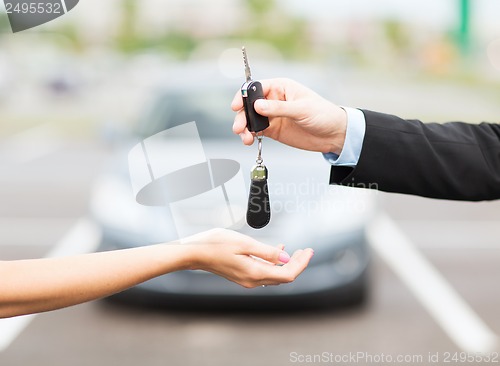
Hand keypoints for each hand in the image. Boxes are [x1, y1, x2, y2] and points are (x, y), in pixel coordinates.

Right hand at [181, 228, 313, 287]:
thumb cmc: (216, 244)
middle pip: (283, 276)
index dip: (301, 264)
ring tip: (297, 251)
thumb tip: (285, 258)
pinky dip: (274, 263)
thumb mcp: (244, 243)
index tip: (309, 251)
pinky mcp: (242, 275)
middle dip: (297, 263)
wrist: (194, 253)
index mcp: (255, 273)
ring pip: (275, 275)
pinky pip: (265, 272)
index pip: (287, 274)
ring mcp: (247, 279)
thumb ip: (266, 252)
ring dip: (287, 263)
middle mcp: (252, 280)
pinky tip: (277, 251)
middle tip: (307, 250)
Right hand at [232, 78, 347, 153]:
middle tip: (239, 127)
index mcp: (281, 87)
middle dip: (242, 115)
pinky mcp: (273, 130)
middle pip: (250, 105)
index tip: (237, 106)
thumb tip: (257, 106)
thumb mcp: (301, 109)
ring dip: (244, 127)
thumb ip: (279, 108)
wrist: (333, 135)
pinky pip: (256, 131)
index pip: (256, 88)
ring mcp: (272, 115)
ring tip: (245, 138)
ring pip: (251, 119)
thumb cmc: (323, 114)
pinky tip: (249, 140)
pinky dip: (250, 135)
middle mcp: (274, 100)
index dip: (244, 96)